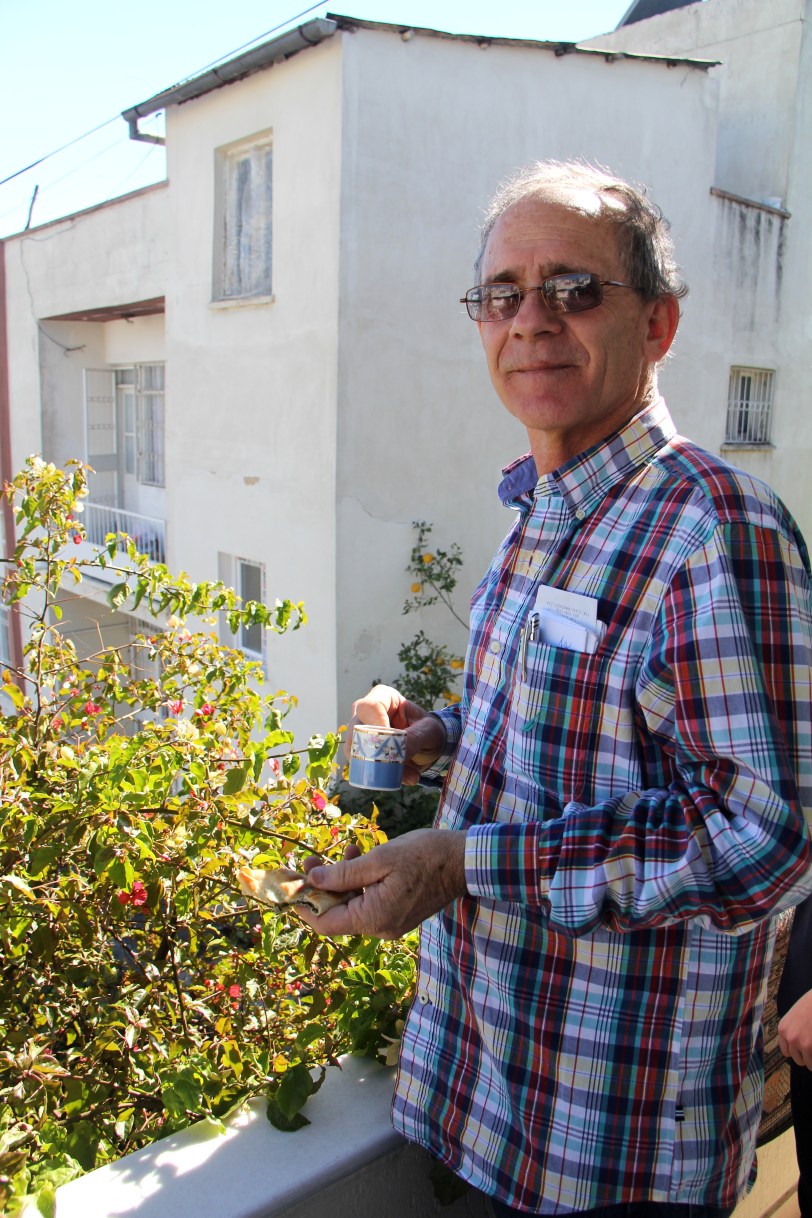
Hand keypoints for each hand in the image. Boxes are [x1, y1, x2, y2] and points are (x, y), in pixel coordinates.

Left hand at [298, 828, 467, 938]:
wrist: (464, 861)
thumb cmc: (425, 855)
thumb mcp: (380, 859)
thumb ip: (344, 873)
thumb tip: (313, 880)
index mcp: (374, 918)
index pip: (326, 923)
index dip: (304, 905)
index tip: (290, 885)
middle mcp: (380, 928)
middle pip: (338, 914)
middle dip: (322, 887)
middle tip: (310, 859)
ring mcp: (391, 922)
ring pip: (353, 906)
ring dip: (342, 881)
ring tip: (343, 850)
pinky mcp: (399, 913)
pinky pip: (369, 902)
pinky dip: (360, 883)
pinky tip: (360, 856)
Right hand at [347, 684, 445, 783]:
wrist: (430, 747)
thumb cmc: (429, 730)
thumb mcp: (429, 731)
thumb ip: (415, 737)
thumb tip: (398, 753)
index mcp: (383, 698)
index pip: (369, 707)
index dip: (376, 725)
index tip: (391, 743)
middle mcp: (366, 713)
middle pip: (356, 730)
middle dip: (375, 752)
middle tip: (398, 765)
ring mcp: (360, 733)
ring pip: (354, 751)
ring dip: (379, 768)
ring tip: (408, 775)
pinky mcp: (361, 753)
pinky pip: (361, 766)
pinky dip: (382, 776)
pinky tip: (403, 777)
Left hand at [778, 989, 811, 1069]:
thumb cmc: (810, 1005)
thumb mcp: (794, 1016)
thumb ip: (792, 1030)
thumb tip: (795, 1046)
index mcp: (783, 1029)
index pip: (786, 1051)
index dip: (796, 1051)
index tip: (803, 1049)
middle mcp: (790, 1038)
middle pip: (797, 1059)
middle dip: (806, 1056)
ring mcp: (802, 1044)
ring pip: (808, 1063)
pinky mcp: (811, 1048)